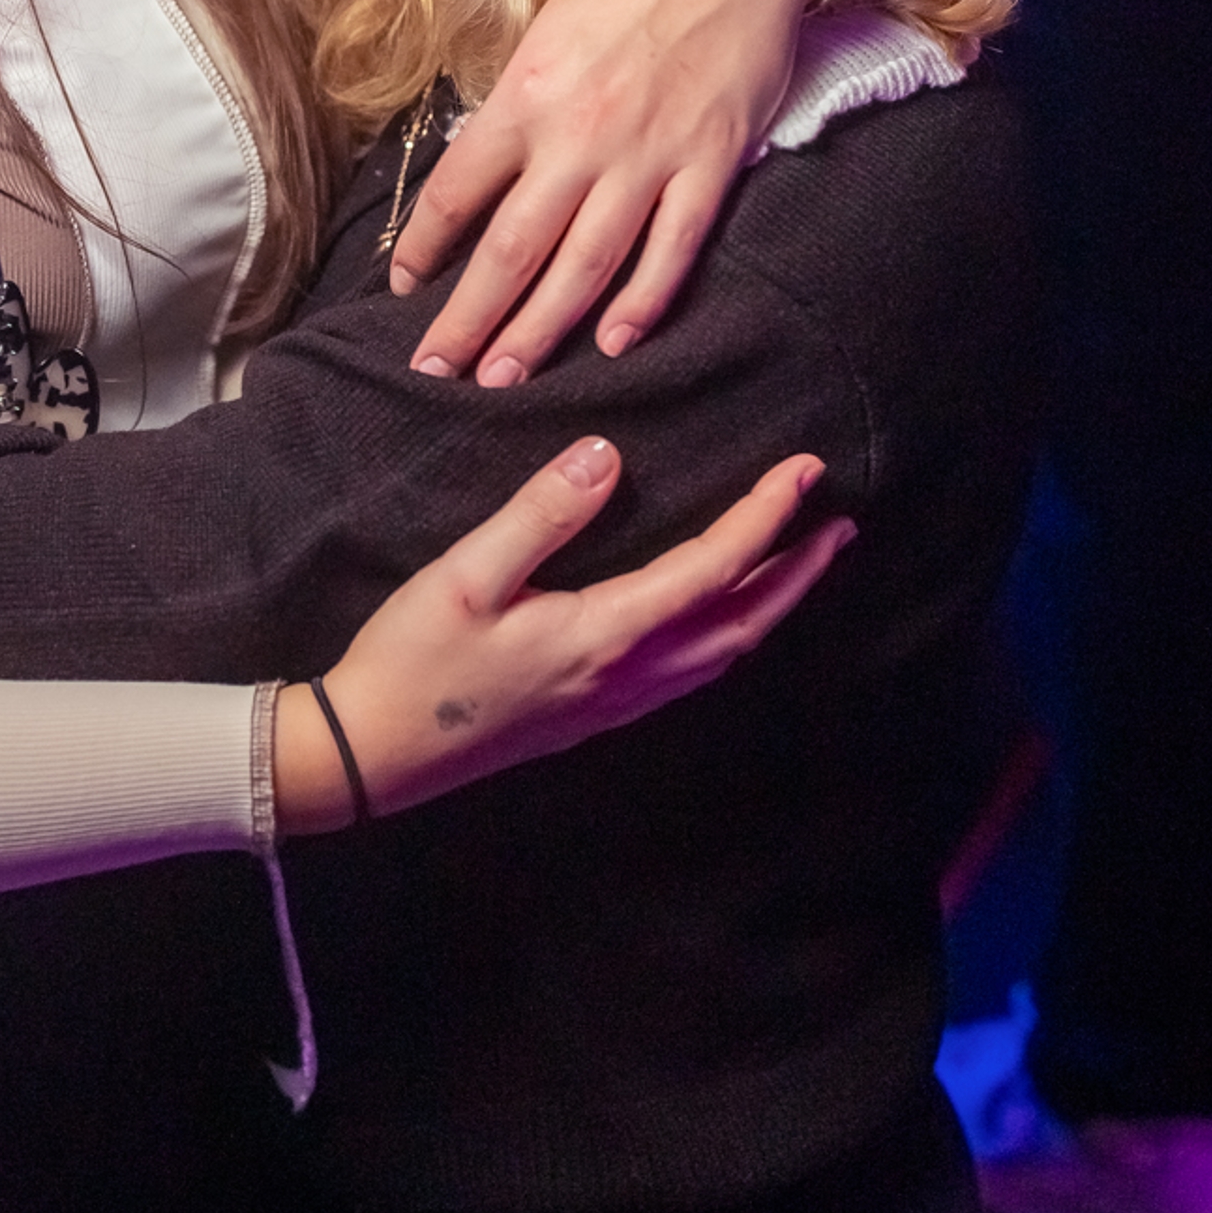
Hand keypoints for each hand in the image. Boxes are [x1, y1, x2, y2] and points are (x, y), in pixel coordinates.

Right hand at [272, 442, 851, 831]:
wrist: (372, 756)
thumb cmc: (411, 664)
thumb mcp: (465, 575)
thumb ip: (541, 514)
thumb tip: (606, 456)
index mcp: (603, 634)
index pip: (711, 569)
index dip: (764, 518)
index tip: (803, 472)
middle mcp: (624, 677)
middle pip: (742, 623)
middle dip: (796, 573)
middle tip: (838, 525)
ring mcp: (612, 705)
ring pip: (722, 655)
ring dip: (770, 607)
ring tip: (798, 566)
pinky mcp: (592, 717)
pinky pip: (691, 675)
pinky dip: (729, 638)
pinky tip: (719, 622)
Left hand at [391, 0, 837, 384]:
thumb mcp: (548, 26)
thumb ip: (519, 106)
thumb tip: (486, 174)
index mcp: (525, 94)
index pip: (456, 193)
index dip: (424, 250)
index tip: (403, 289)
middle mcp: (579, 135)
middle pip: (510, 252)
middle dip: (468, 322)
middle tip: (436, 372)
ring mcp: (649, 155)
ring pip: (583, 268)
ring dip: (540, 332)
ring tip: (505, 377)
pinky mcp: (711, 163)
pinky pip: (671, 252)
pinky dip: (642, 304)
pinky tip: (615, 343)